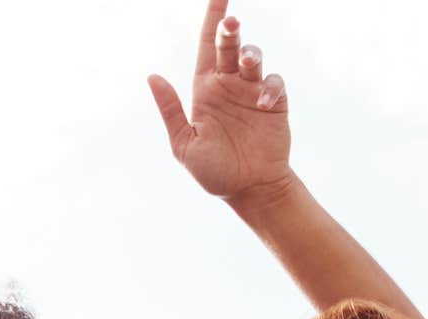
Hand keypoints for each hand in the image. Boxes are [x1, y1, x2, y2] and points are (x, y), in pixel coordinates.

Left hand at [148, 0, 291, 202]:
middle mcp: (228, 85)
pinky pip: (273, 84)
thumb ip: (171, 110)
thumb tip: (152, 77)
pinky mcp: (274, 103)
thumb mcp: (184, 144)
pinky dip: (269, 87)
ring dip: (249, 53)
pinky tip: (262, 104)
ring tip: (245, 62)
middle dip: (229, 30)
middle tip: (230, 24)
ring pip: (253, 57)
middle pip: (229, 46)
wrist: (248, 190)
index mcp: (205, 89)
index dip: (212, 19)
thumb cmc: (213, 171)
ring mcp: (252, 92)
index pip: (207, 45)